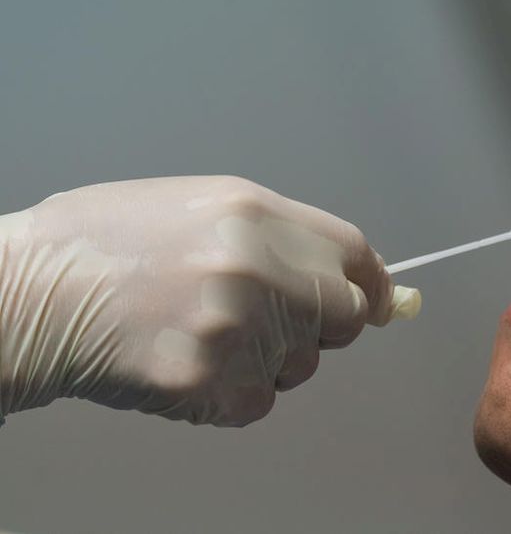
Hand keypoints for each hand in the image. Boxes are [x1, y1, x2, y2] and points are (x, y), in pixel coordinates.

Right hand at [0, 176, 418, 426]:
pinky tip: (187, 361)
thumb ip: (280, 236)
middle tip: (276, 319)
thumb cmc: (106, 243)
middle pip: (346, 314)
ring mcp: (235, 329)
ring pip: (301, 364)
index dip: (372, 280)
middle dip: (323, 323)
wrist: (30, 292)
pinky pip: (259, 400)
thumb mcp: (202, 206)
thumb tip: (346, 272)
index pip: (353, 252)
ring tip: (205, 332)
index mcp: (254, 213)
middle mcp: (257, 268)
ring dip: (271, 358)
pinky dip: (233, 392)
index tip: (379, 298)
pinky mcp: (209, 384)